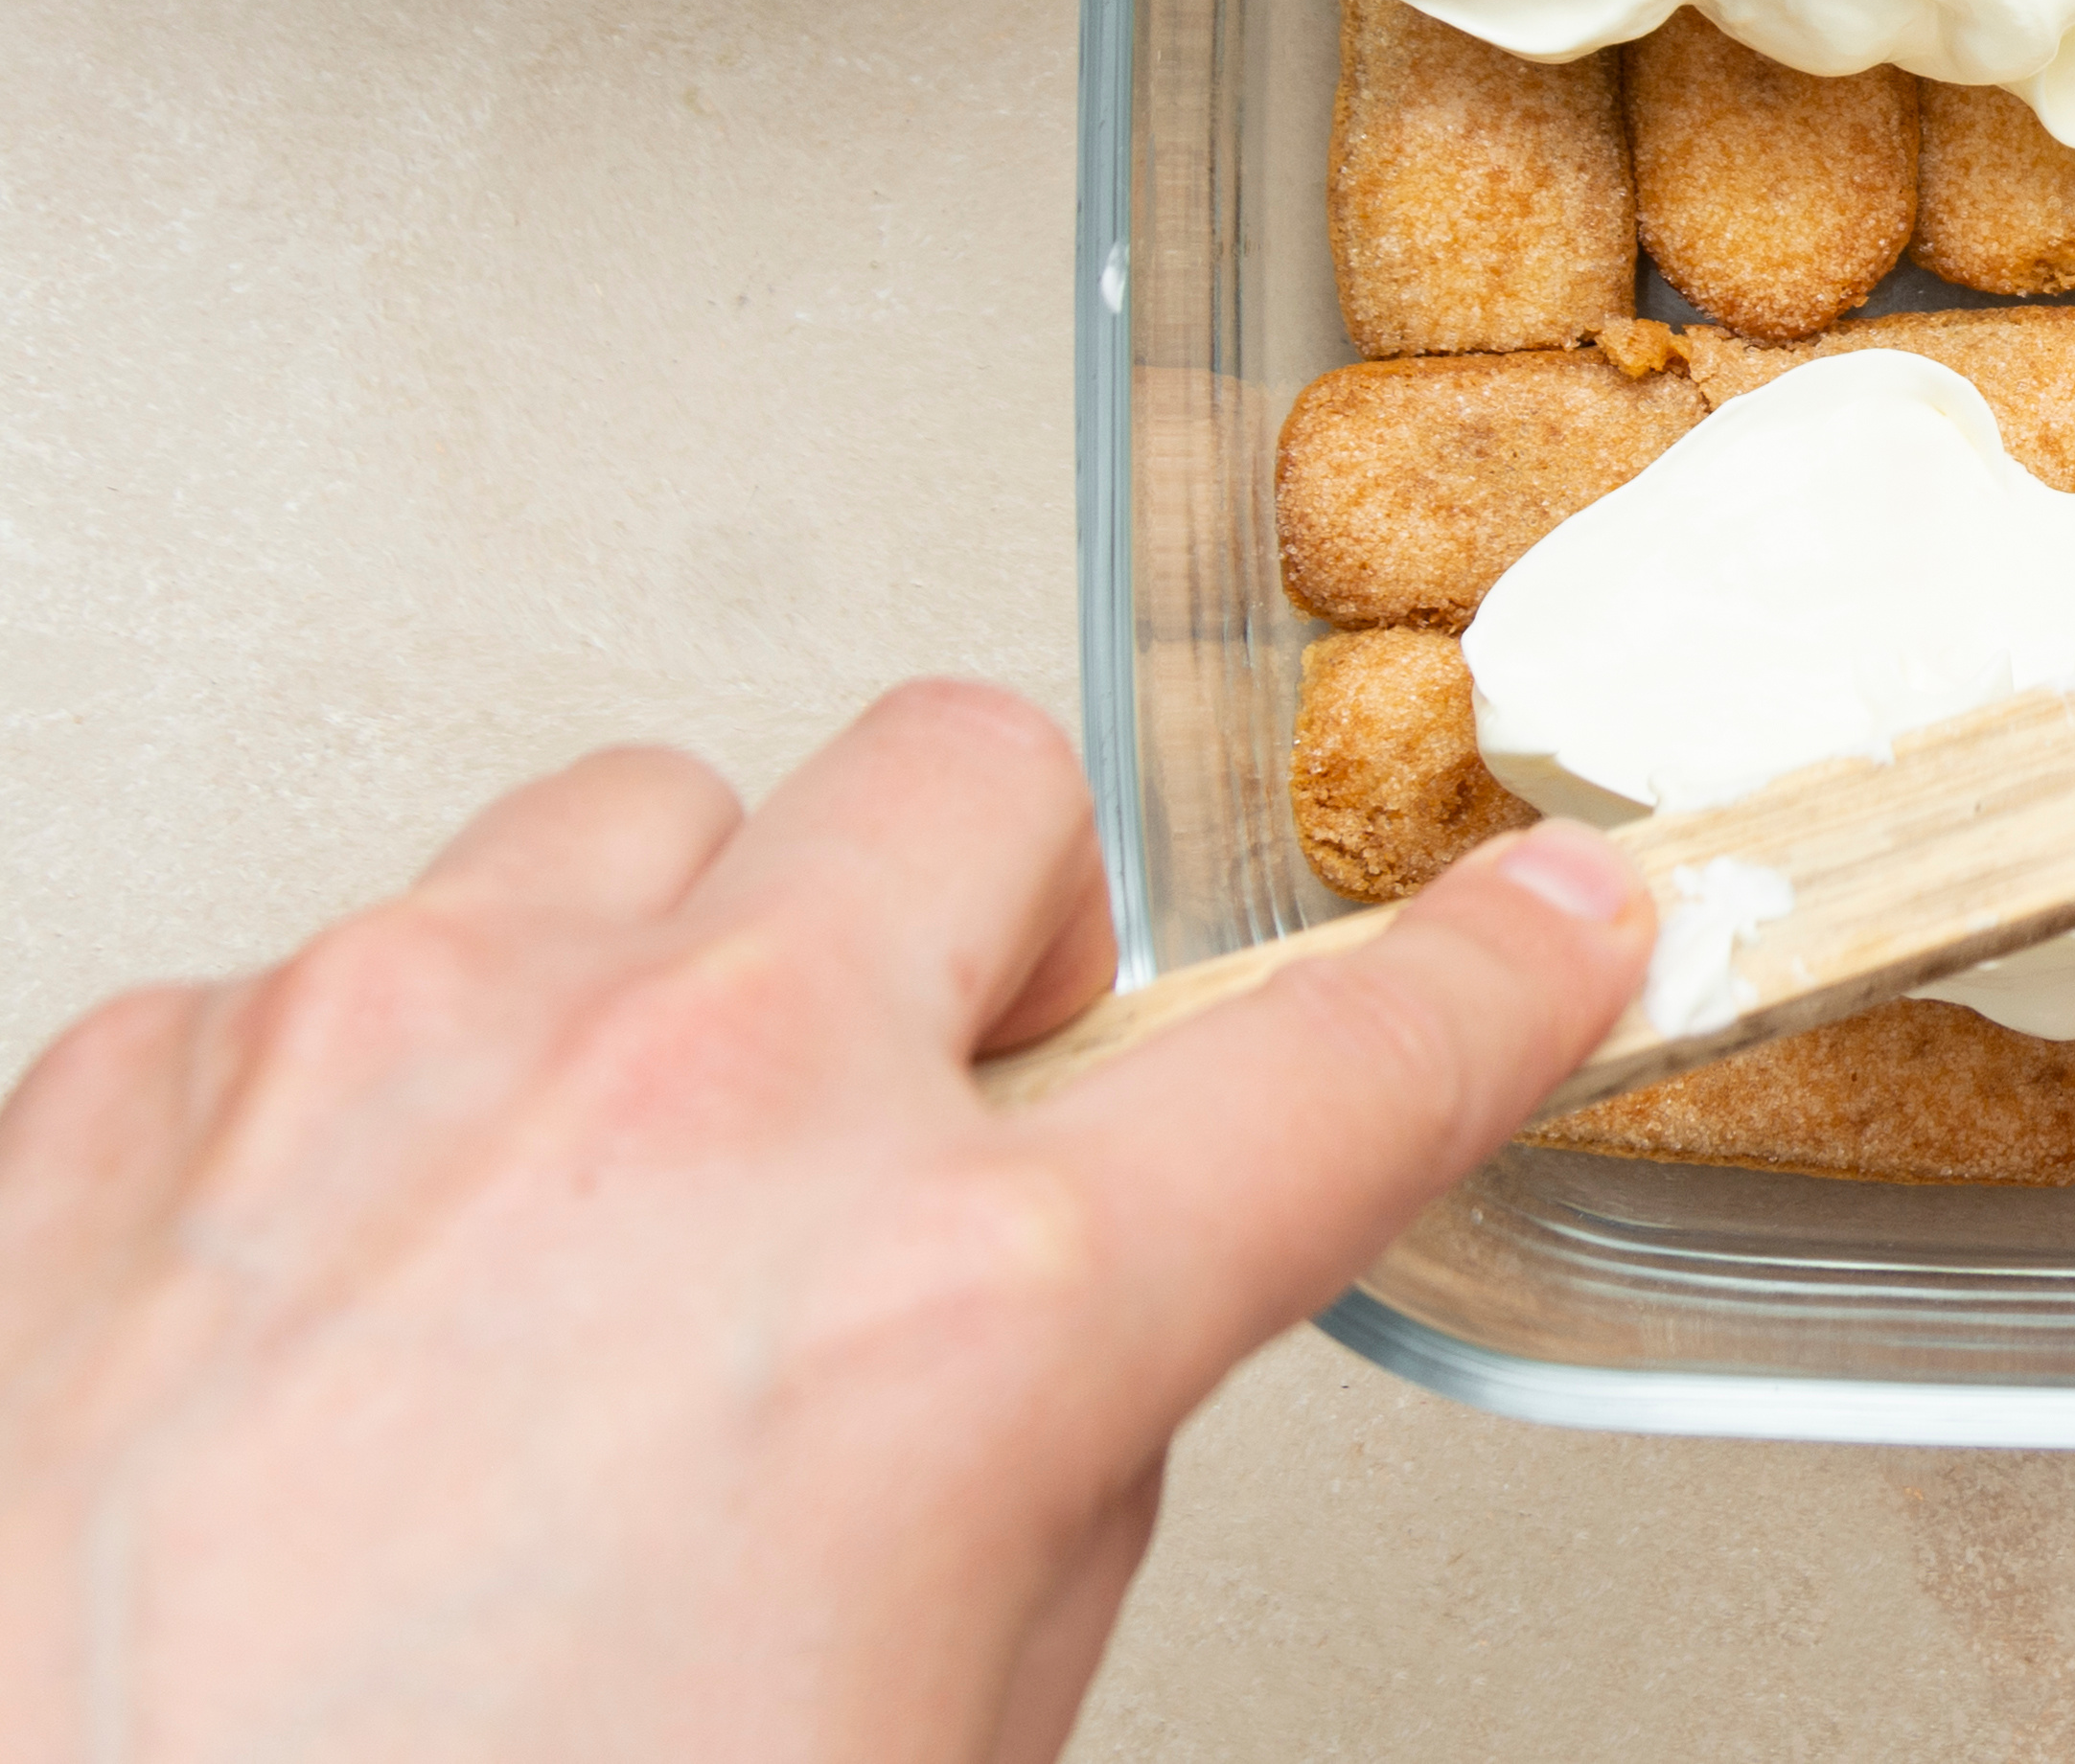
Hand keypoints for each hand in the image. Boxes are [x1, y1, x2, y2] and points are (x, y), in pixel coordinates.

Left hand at [0, 680, 1652, 1763]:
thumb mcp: (928, 1737)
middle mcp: (683, 1121)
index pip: (1351, 1053)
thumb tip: (1049, 1310)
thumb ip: (1041, 1456)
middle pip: (975, 784)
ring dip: (681, 988)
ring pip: (640, 831)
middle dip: (997, 941)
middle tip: (941, 1122)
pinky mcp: (130, 1090)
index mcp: (951, 1320)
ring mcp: (381, 1063)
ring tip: (595, 1232)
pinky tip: (349, 1313)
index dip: (1498, 984)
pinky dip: (388, 1107)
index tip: (1553, 927)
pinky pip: (340, 968)